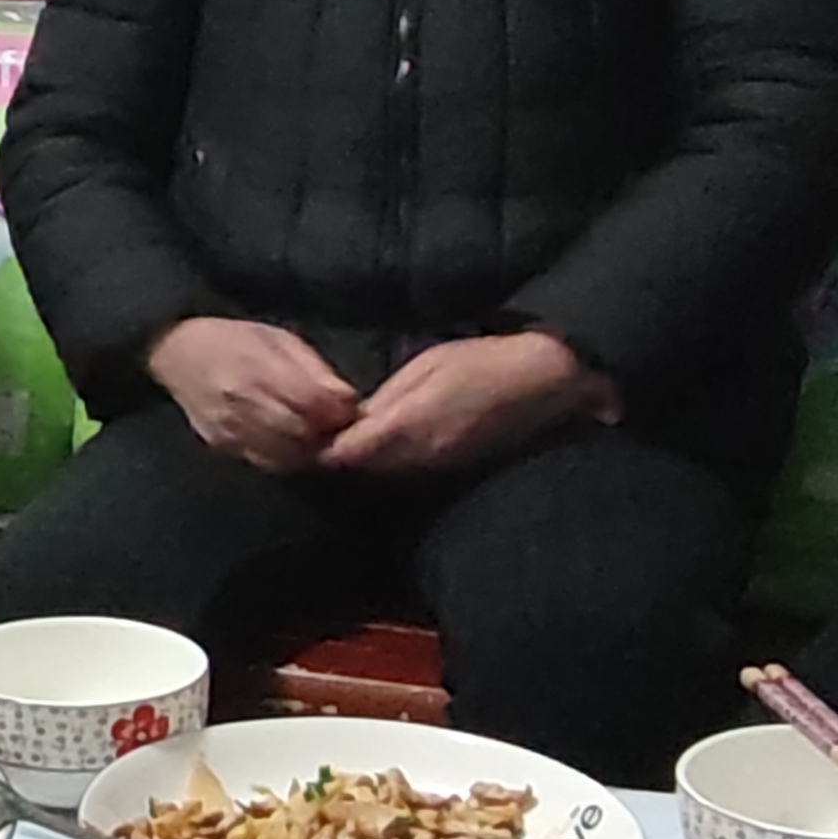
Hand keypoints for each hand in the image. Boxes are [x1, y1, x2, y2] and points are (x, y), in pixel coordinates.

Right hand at [144, 319, 360, 472]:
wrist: (176, 354)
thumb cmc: (234, 339)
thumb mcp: (279, 338)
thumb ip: (313, 369)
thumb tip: (348, 400)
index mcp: (256, 367)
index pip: (310, 401)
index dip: (338, 410)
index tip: (352, 407)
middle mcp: (240, 402)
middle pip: (301, 433)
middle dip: (329, 433)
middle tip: (344, 427)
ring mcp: (228, 429)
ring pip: (286, 455)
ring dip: (312, 450)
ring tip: (323, 437)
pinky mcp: (222, 447)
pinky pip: (267, 464)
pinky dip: (290, 460)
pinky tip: (297, 447)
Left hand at [323, 331, 615, 476]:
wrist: (542, 385)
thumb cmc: (481, 362)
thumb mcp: (425, 367)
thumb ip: (385, 401)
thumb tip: (349, 421)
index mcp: (405, 428)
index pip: (345, 453)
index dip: (316, 448)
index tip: (294, 436)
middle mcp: (417, 458)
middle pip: (358, 471)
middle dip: (330, 459)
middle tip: (304, 441)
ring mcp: (435, 468)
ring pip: (379, 476)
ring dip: (355, 465)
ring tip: (331, 445)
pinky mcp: (449, 470)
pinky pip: (404, 473)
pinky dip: (382, 465)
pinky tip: (373, 450)